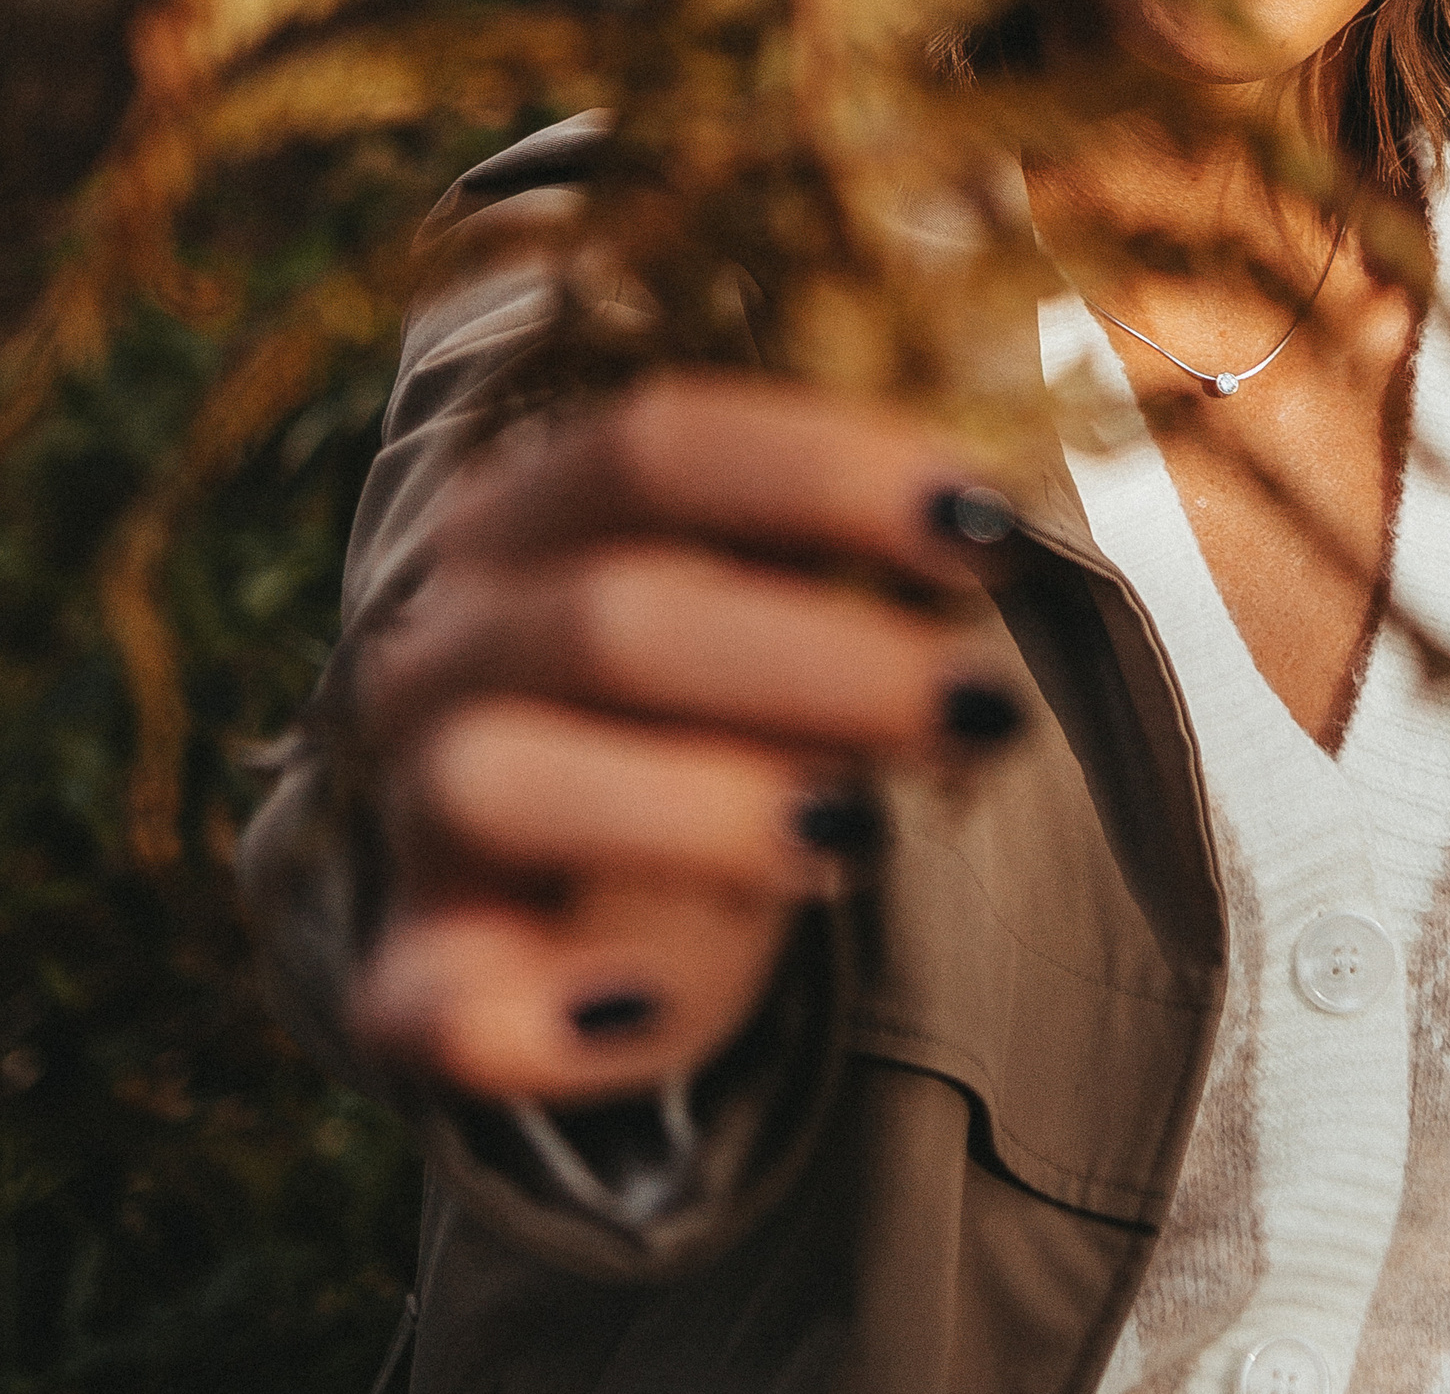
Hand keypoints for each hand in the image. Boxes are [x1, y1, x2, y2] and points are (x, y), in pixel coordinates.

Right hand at [344, 371, 1024, 1107]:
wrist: (598, 889)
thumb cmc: (724, 704)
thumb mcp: (785, 598)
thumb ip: (868, 542)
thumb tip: (1018, 516)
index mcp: (537, 511)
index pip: (655, 446)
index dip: (820, 474)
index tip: (987, 523)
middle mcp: (453, 641)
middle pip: (609, 616)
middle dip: (816, 660)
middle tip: (984, 706)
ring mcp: (418, 808)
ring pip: (501, 780)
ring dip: (692, 805)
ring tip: (862, 832)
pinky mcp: (416, 973)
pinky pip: (428, 1002)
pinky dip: (527, 1016)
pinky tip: (643, 1013)